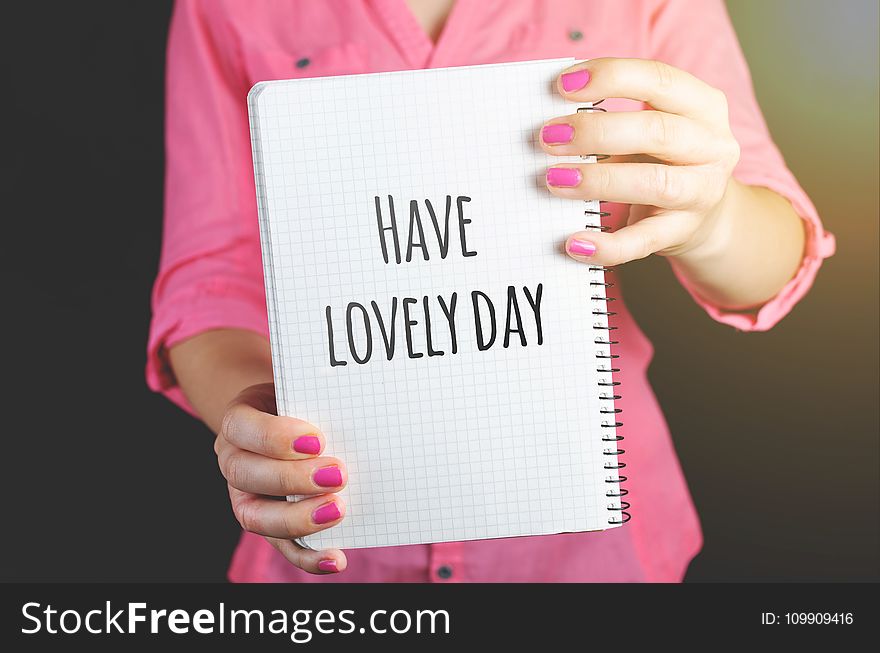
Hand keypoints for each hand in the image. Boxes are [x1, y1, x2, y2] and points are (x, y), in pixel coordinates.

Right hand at [214, 383, 346, 573]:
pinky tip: (336, 559)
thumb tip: (355, 403)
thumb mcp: (300, 389)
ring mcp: (246, 496)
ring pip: (257, 517)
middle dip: (292, 478)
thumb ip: (314, 397)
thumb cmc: (299, 403)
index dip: (274, 437)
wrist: (286, 419)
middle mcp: (234, 460)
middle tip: (338, 474)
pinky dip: (308, 556)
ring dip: (298, 518)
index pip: (242, 428)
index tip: (317, 439)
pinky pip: (282, 546)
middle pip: (247, 475)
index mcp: (237, 421)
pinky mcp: (269, 524)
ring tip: (338, 511)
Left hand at [541, 58, 741, 266]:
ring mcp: (701, 192)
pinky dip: (608, 245)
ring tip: (555, 179)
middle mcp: (712, 146)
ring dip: (598, 180)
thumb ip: (612, 116)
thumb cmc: (663, 160)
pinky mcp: (682, 232)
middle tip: (549, 137)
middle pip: (656, 131)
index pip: (660, 79)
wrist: (705, 217)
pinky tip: (575, 243)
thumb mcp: (650, 128)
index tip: (563, 84)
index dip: (612, 76)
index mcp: (703, 106)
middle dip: (596, 131)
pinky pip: (643, 242)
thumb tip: (550, 120)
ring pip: (653, 182)